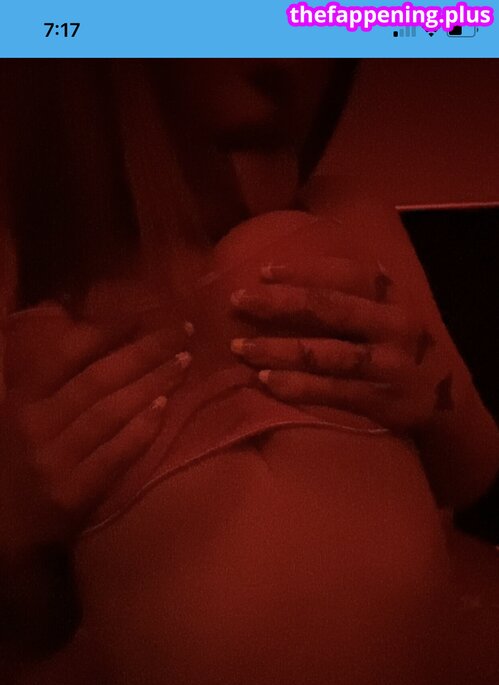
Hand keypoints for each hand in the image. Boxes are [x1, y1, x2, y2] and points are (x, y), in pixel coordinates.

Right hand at [3, 304, 191, 537]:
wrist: (4, 531)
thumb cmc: (15, 465)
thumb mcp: (16, 416)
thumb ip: (45, 382)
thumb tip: (87, 335)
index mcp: (21, 401)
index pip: (68, 355)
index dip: (107, 331)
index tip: (142, 315)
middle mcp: (36, 425)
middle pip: (98, 379)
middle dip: (143, 351)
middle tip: (180, 332)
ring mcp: (55, 461)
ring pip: (110, 413)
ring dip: (151, 383)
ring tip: (183, 362)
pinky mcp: (73, 494)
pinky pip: (114, 455)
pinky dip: (140, 431)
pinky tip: (165, 409)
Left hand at [229, 258, 451, 434]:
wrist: (446, 398)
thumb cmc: (401, 347)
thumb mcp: (388, 311)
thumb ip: (353, 293)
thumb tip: (288, 276)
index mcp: (391, 296)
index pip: (344, 275)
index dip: (302, 271)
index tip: (262, 272)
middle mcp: (391, 325)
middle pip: (329, 309)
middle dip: (279, 304)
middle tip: (238, 301)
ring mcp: (386, 364)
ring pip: (325, 353)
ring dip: (278, 350)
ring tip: (240, 348)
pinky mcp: (379, 399)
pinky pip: (331, 391)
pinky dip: (296, 386)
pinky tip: (266, 381)